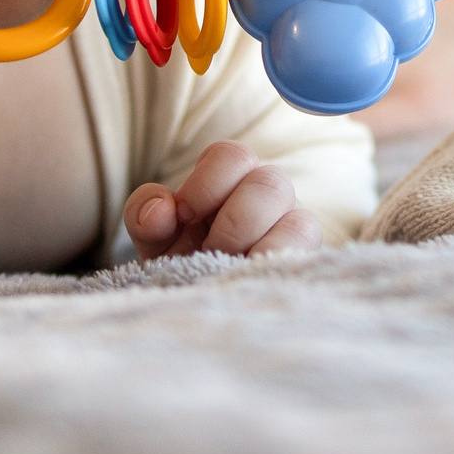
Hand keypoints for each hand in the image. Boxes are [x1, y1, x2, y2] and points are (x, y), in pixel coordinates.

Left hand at [122, 140, 320, 260]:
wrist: (196, 298)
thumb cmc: (180, 258)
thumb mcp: (154, 237)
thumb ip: (145, 214)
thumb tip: (161, 210)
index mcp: (231, 178)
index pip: (233, 155)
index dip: (207, 182)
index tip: (184, 216)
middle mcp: (268, 196)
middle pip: (270, 183)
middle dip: (234, 222)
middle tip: (208, 251)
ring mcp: (291, 227)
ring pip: (299, 220)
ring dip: (259, 248)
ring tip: (229, 269)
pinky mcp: (304, 260)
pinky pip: (308, 254)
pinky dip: (277, 264)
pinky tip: (248, 278)